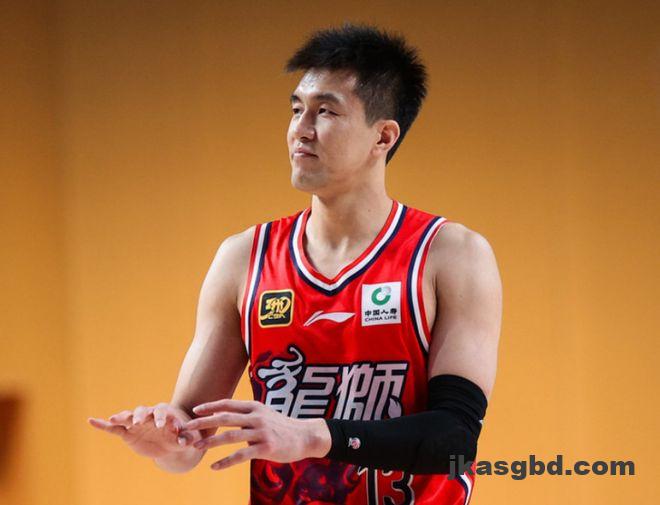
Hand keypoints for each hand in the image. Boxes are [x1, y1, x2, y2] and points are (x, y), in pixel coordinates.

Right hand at [88, 402, 203, 458]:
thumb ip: (186, 438)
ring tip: (114, 418)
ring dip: (122, 417)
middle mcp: (149, 416)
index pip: (162, 412)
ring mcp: (136, 423)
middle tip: (139, 422)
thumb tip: (183, 440)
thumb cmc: (181, 437)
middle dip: (141, 415)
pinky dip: (103, 424)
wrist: (171, 443)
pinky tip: (91, 421)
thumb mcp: (187, 439)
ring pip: (128, 417)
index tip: (162, 425)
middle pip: (143, 411)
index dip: (162, 418)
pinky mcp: (127, 433)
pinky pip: (114, 428)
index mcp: (165, 414)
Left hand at [180, 399, 330, 470]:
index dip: (211, 406)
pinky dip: (226, 461)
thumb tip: (224, 413)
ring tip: (197, 447)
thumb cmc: (283, 426)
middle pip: (225, 418)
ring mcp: (262, 432)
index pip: (228, 404)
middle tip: (187, 428)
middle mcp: (257, 417)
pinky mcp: (266, 448)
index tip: (195, 410)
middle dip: (204, 423)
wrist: (306, 436)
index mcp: (255, 407)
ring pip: (231, 436)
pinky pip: (242, 455)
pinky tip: (215, 467)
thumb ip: (247, 414)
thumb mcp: (265, 414)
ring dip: (212, 442)